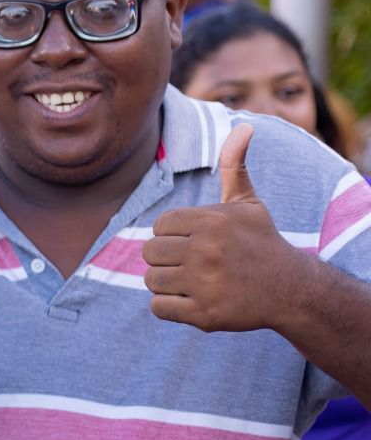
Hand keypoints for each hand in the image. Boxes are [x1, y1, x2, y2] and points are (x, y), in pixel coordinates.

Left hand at [146, 124, 304, 331]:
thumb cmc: (260, 242)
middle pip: (149, 253)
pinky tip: (193, 299)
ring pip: (151, 280)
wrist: (290, 288)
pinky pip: (158, 308)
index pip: (158, 226)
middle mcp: (206, 251)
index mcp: (211, 221)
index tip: (194, 241)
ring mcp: (204, 284)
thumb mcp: (248, 203)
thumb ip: (235, 166)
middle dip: (165, 259)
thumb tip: (242, 126)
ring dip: (166, 283)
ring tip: (193, 281)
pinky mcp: (203, 314)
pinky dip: (170, 306)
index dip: (172, 235)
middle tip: (191, 263)